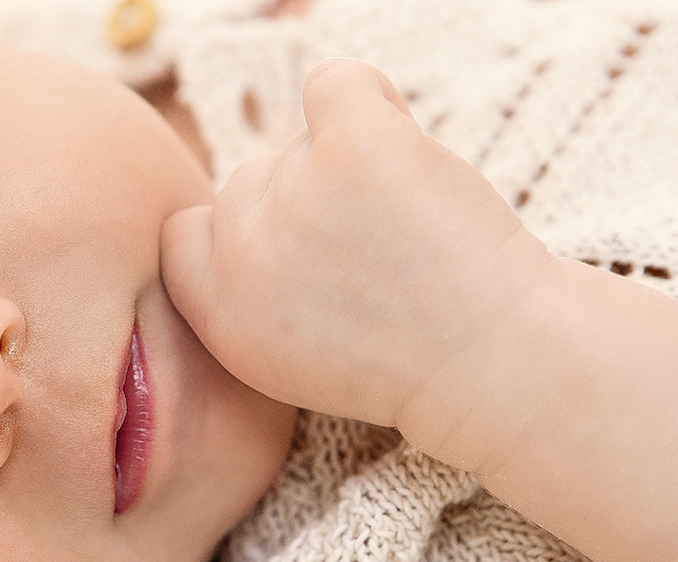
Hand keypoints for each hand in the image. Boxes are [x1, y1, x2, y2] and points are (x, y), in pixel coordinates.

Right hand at [160, 58, 552, 426]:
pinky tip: (405, 160)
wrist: (491, 362)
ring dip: (351, 172)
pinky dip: (373, 104)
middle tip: (373, 259)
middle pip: (248, 182)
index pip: (186, 233)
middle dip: (305, 209)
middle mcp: (240, 254)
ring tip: (408, 235)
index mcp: (217, 314)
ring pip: (301, 144)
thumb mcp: (285, 358)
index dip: (240, 237)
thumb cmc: (403, 361)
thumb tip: (236, 211)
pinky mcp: (352, 143)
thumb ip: (242, 292)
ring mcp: (292, 192)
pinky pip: (338, 82)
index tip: (299, 260)